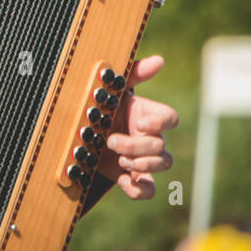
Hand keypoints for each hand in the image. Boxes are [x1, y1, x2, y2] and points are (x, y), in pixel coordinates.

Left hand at [97, 55, 178, 199]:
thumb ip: (132, 74)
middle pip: (161, 145)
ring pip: (162, 164)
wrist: (80, 132)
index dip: (160, 122)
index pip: (170, 118)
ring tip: (119, 160)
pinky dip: (138, 190)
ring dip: (141, 164)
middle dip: (137, 145)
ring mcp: (143, 158)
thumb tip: (159, 60)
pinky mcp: (133, 176)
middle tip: (111, 142)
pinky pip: (148, 189)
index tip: (140, 123)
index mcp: (147, 115)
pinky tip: (122, 181)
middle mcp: (150, 136)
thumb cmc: (100, 107)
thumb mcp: (112, 89)